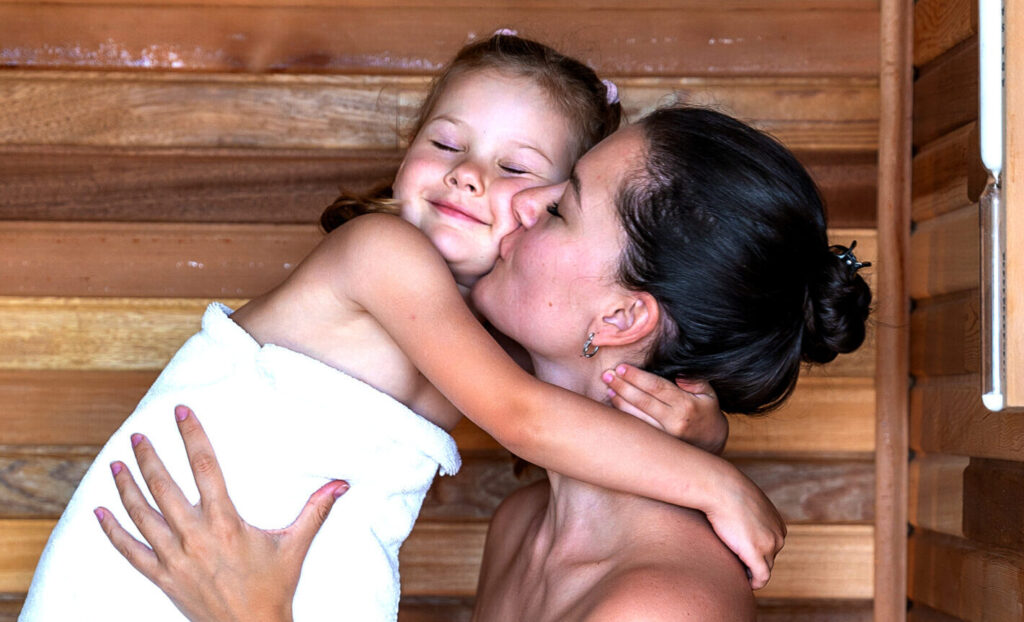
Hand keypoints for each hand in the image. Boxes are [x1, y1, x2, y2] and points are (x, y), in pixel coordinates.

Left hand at [94, 405, 348, 621]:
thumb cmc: (274, 588)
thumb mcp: (296, 545)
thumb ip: (316, 510)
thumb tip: (341, 484)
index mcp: (226, 522)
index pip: (205, 468)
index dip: (192, 437)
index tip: (181, 413)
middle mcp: (196, 536)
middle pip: (165, 487)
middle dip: (149, 457)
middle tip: (139, 434)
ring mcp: (176, 558)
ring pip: (142, 515)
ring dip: (126, 487)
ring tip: (116, 464)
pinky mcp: (163, 578)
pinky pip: (131, 552)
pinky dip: (113, 532)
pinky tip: (99, 513)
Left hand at [602, 363, 727, 453]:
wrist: (712, 443)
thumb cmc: (707, 412)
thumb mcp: (708, 393)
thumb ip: (694, 380)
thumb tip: (678, 373)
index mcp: (686, 406)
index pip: (657, 387)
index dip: (637, 377)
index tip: (622, 367)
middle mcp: (673, 423)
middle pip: (642, 401)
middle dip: (622, 386)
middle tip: (607, 375)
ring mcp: (663, 437)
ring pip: (635, 416)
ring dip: (618, 401)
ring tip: (608, 387)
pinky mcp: (656, 445)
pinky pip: (636, 427)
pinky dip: (623, 415)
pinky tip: (614, 403)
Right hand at [702, 465, 785, 589]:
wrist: (719, 487)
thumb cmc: (726, 490)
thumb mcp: (746, 502)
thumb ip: (749, 514)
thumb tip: (737, 520)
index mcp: (777, 524)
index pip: (771, 546)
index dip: (757, 552)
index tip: (741, 553)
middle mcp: (778, 535)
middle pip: (769, 558)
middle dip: (754, 561)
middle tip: (735, 561)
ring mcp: (769, 545)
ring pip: (764, 568)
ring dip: (752, 572)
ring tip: (736, 569)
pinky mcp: (756, 553)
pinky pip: (761, 577)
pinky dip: (756, 583)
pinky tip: (745, 583)